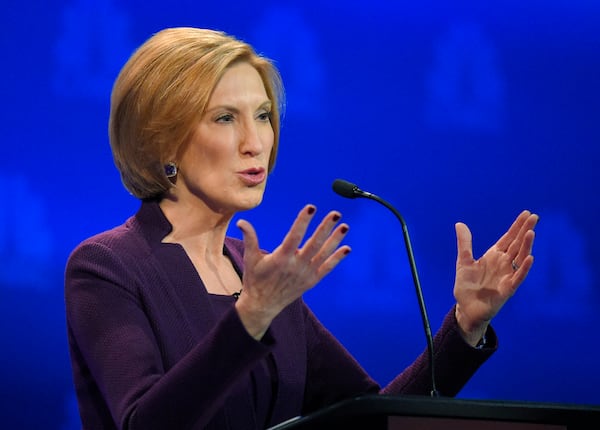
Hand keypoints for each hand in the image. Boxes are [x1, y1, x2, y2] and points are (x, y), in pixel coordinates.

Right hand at [235, 204, 350, 338]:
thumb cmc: (255, 280)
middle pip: (314, 244)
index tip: (311, 207)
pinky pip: (327, 268)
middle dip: (325, 228)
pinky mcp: (311, 281)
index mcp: (281, 258)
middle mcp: (296, 266)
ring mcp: (305, 274)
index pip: (294, 236)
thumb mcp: (251, 259)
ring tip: (345, 227)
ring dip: (335, 240)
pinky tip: (346, 248)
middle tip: (336, 214)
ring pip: (323, 254)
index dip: (303, 221)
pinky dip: (337, 259)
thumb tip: (241, 221)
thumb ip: (250, 239)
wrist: (262, 306)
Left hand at [453, 210, 538, 345]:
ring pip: (520, 258)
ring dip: (526, 246)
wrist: (466, 308)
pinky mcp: (507, 289)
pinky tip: (530, 258)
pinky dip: (524, 268)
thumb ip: (465, 243)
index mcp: (494, 256)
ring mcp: (507, 276)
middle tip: (534, 216)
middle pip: (517, 244)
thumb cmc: (467, 286)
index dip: (516, 226)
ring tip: (531, 232)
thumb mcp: (464, 261)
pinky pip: (518, 277)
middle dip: (525, 231)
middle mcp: (503, 264)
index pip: (508, 238)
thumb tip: (459, 223)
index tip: (526, 213)